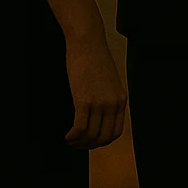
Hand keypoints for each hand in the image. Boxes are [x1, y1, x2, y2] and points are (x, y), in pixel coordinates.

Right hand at [64, 30, 126, 148]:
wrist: (87, 42)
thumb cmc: (94, 57)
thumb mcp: (109, 80)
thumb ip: (108, 97)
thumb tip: (99, 113)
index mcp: (120, 100)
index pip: (116, 132)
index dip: (102, 141)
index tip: (92, 142)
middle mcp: (112, 104)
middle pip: (103, 137)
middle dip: (90, 145)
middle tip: (79, 145)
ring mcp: (99, 103)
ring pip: (90, 135)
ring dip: (79, 142)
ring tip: (71, 141)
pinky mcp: (84, 101)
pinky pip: (79, 128)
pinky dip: (73, 136)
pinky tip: (67, 136)